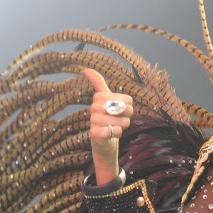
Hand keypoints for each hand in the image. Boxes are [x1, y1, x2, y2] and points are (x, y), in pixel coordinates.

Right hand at [83, 68, 134, 184]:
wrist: (104, 142)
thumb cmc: (108, 120)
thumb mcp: (106, 101)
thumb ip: (99, 84)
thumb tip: (86, 69)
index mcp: (98, 98)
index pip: (123, 97)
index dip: (127, 104)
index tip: (123, 108)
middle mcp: (93, 108)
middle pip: (121, 108)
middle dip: (127, 114)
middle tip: (123, 119)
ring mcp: (93, 121)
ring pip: (118, 120)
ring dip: (123, 125)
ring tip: (118, 127)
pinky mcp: (94, 134)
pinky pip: (113, 130)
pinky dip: (117, 132)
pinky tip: (113, 133)